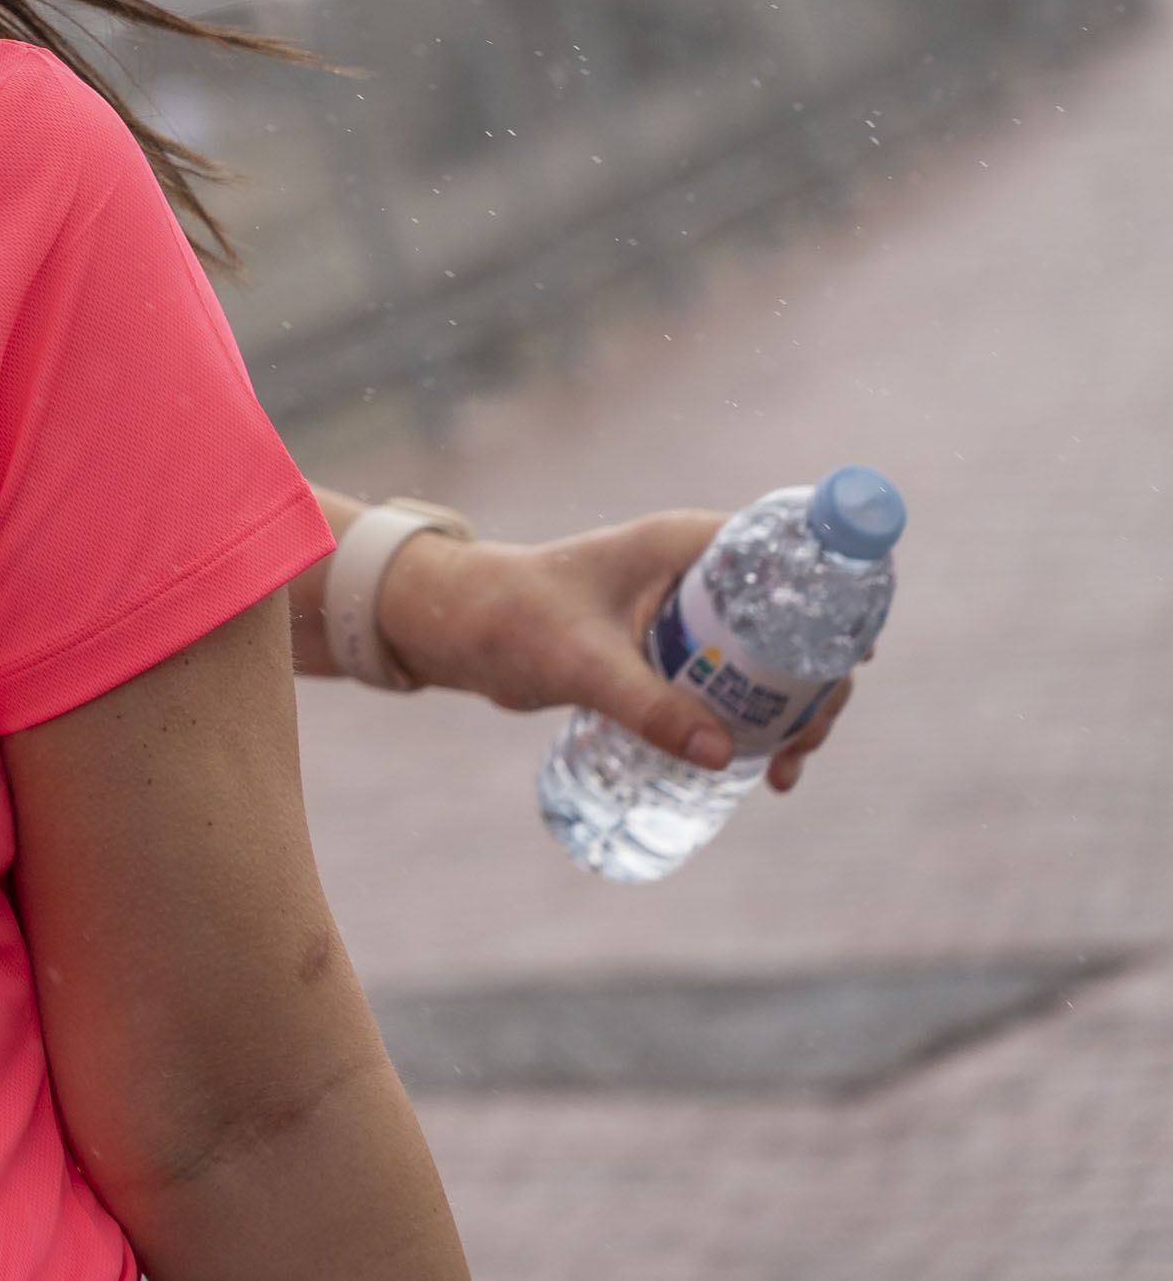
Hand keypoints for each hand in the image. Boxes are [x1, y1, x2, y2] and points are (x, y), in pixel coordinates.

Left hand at [376, 509, 854, 787]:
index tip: (858, 656)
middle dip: (817, 682)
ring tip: (783, 770)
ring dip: (791, 709)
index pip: (790, 554)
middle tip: (804, 743)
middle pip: (792, 622)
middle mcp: (699, 573)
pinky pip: (734, 682)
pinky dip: (753, 719)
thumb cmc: (509, 619)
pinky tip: (758, 768)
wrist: (456, 630)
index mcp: (688, 544)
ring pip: (770, 660)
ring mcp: (689, 615)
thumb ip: (645, 704)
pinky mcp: (671, 653)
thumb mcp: (580, 661)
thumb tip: (724, 753)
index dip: (837, 596)